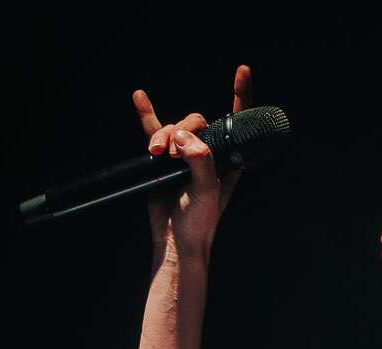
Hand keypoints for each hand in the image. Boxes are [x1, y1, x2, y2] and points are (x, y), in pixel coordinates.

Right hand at [132, 61, 251, 256]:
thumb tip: (185, 138)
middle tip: (173, 154)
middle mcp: (207, 154)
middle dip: (181, 131)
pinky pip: (154, 131)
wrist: (174, 242)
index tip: (242, 72)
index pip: (236, 121)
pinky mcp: (163, 160)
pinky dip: (147, 115)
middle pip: (196, 122)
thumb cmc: (198, 223)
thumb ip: (200, 161)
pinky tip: (140, 98)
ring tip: (156, 155)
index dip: (240, 95)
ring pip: (174, 128)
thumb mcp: (207, 192)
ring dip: (162, 135)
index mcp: (226, 159)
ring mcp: (185, 156)